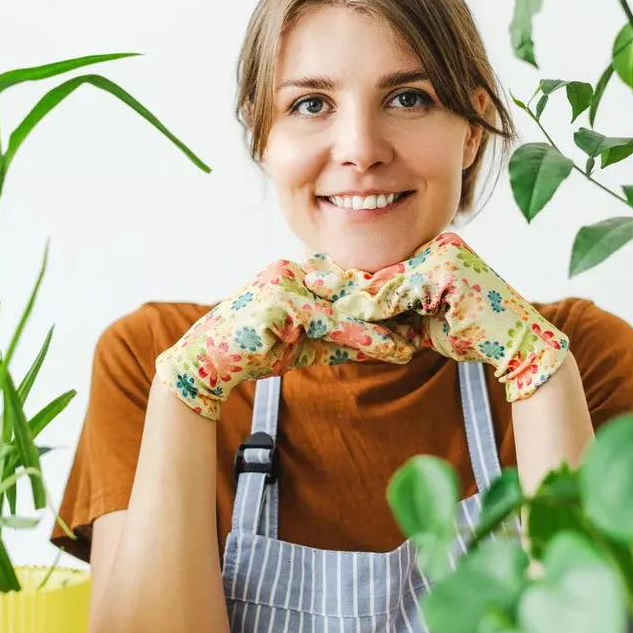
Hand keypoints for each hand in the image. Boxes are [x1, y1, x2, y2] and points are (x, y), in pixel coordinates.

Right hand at [155, 259, 423, 418]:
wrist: (205, 361)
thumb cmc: (253, 351)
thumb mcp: (304, 344)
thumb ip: (339, 337)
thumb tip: (382, 344)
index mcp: (295, 273)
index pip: (347, 285)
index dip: (381, 300)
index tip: (414, 313)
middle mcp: (291, 271)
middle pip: (351, 292)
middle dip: (390, 308)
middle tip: (427, 321)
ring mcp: (284, 284)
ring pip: (346, 308)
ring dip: (384, 327)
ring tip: (415, 342)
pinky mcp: (280, 305)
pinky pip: (331, 324)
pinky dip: (364, 339)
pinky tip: (391, 350)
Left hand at [302, 232, 568, 401]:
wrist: (517, 344)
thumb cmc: (469, 334)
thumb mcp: (420, 319)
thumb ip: (392, 309)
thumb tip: (350, 309)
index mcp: (432, 249)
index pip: (381, 266)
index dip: (346, 279)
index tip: (314, 281)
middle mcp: (437, 243)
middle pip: (377, 269)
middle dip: (340, 284)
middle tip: (305, 287)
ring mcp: (443, 253)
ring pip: (384, 280)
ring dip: (350, 299)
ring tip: (319, 308)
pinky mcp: (446, 270)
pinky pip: (400, 291)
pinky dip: (376, 307)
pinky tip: (349, 313)